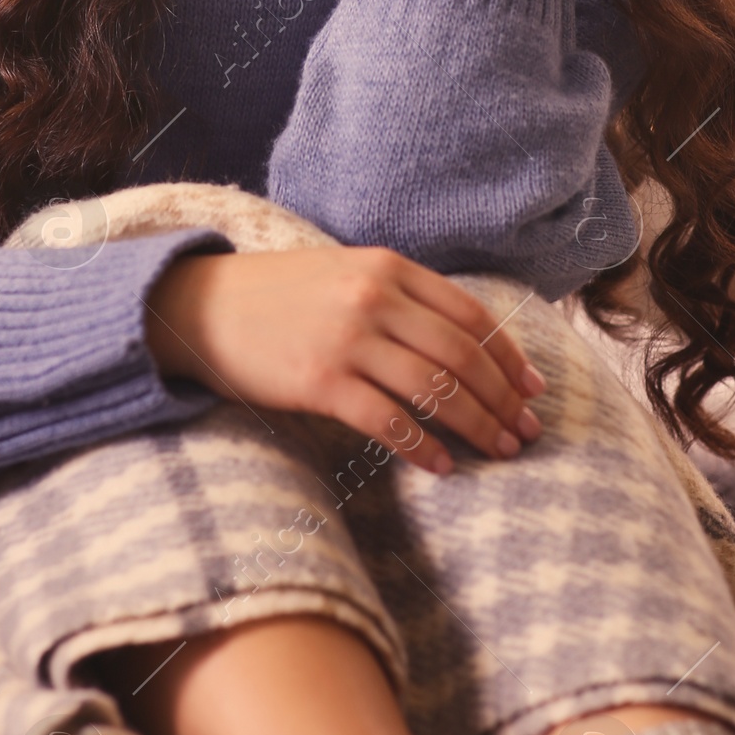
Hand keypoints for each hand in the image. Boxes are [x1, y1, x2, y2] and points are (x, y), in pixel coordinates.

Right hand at [143, 246, 546, 476]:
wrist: (200, 306)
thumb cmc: (278, 296)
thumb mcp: (344, 274)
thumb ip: (398, 296)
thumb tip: (461, 342)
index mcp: (387, 268)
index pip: (470, 316)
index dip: (509, 356)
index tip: (534, 388)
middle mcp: (374, 298)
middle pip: (462, 355)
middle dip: (503, 397)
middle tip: (527, 431)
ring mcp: (347, 339)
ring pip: (435, 388)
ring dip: (477, 424)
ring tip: (499, 450)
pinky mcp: (320, 381)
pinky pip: (389, 420)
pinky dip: (424, 447)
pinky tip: (443, 466)